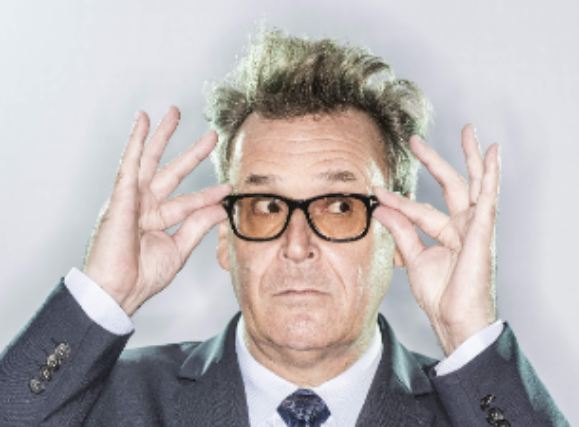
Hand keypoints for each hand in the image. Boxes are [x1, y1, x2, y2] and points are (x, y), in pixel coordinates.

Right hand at [83, 107, 231, 315]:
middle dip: (192, 153)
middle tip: (211, 135)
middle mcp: (145, 205)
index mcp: (158, 220)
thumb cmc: (141, 276)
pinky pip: (130, 163)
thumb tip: (219, 208)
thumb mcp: (178, 249)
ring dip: (161, 135)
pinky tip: (143, 121)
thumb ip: (197, 226)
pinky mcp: (121, 195)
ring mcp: (132, 198)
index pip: (190, 201)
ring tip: (173, 112)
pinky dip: (136, 141)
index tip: (229, 187)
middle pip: (172, 171)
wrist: (118, 290)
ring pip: (150, 159)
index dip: (210, 193)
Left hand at [373, 124, 499, 354]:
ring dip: (471, 157)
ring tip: (469, 130)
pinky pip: (488, 199)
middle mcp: (463, 226)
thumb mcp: (415, 258)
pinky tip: (492, 154)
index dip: (396, 200)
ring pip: (474, 184)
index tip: (375, 191)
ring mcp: (475, 228)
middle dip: (434, 161)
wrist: (454, 321)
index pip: (418, 209)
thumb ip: (402, 231)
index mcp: (447, 233)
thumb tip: (382, 208)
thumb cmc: (440, 296)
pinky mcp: (482, 233)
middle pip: (451, 185)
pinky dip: (491, 175)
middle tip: (415, 139)